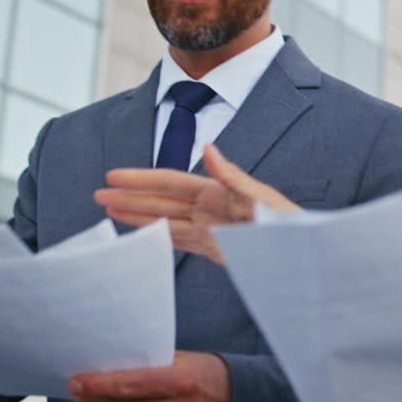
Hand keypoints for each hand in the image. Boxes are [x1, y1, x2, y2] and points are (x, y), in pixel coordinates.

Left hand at [70, 350, 230, 401]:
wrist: (237, 396)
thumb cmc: (205, 373)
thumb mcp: (182, 359)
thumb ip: (150, 364)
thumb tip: (109, 367)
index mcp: (182, 380)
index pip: (130, 385)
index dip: (99, 385)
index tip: (78, 381)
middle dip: (95, 400)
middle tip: (77, 390)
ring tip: (98, 399)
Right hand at [95, 144, 300, 262]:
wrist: (304, 253)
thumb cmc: (286, 223)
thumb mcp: (260, 198)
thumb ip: (232, 176)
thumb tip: (208, 147)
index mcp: (216, 191)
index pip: (169, 182)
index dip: (140, 179)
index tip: (112, 176)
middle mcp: (210, 207)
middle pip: (161, 200)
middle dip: (130, 197)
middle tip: (97, 194)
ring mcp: (211, 228)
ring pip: (164, 220)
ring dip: (137, 216)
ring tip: (108, 211)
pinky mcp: (215, 248)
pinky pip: (179, 241)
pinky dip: (158, 237)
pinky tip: (140, 234)